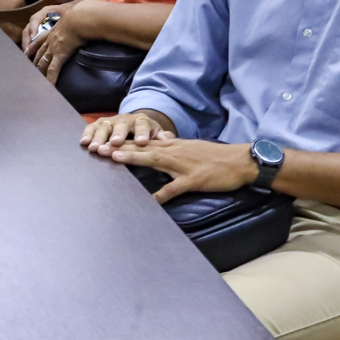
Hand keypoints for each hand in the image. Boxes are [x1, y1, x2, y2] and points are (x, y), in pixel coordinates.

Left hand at [24, 0, 83, 82]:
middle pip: (39, 54)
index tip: (26, 54)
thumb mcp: (73, 20)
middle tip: (28, 70)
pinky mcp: (59, 55)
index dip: (32, 48)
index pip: (39, 41)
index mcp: (52, 31)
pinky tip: (49, 86)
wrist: (79, 18)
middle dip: (33, 62)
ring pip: (43, 63)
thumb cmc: (80, 17)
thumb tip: (81, 25)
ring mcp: (53, 48)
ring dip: (39, 72)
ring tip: (36, 81)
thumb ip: (73, 24)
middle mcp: (50, 40)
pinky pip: (53, 70)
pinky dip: (50, 79)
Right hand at [81, 109, 175, 156]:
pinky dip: (87, 134)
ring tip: (95, 148)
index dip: (142, 133)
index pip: (143, 125)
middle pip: (121, 125)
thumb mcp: (159, 135)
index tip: (141, 143)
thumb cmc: (148, 135)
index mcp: (142, 121)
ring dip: (99, 137)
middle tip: (115, 143)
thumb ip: (164, 138)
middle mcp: (125, 119)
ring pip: (105, 126)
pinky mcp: (100, 124)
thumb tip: (167, 138)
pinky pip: (92, 127)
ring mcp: (111, 121)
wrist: (136, 125)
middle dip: (117, 134)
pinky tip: (84, 142)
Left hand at [105, 138, 256, 202]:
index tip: (102, 140)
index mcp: (172, 145)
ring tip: (115, 159)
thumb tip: (157, 138)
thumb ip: (172, 144)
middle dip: (119, 147)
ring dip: (134, 158)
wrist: (241, 161)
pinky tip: (150, 200)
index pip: (142, 141)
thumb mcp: (191, 146)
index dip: (121, 141)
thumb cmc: (216, 156)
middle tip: (98, 148)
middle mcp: (174, 151)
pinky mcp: (194, 180)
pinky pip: (175, 188)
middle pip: (142, 147)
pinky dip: (162, 194)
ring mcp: (183, 165)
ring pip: (154, 160)